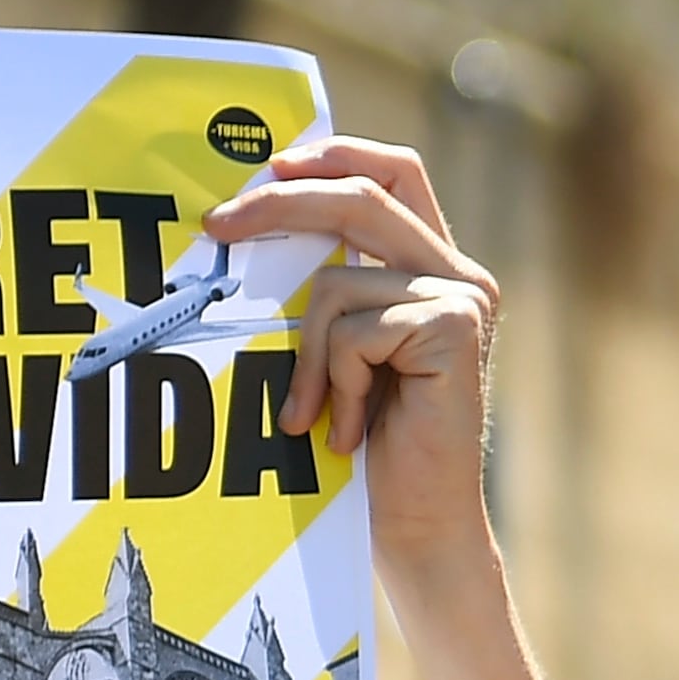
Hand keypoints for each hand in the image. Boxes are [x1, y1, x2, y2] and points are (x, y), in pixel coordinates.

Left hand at [209, 139, 501, 575]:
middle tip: (216, 227)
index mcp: (435, 267)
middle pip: (359, 198)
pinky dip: (333, 383)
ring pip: (337, 282)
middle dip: (278, 204)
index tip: (272, 165)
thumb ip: (328, 288)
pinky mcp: (455, 327)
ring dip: (305, 356)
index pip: (396, 172)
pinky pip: (352, 329)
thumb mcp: (340, 351)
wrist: (417, 525)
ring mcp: (462, 298)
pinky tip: (350, 431)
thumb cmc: (371, 447)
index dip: (335, 153)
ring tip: (313, 414)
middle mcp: (458, 274)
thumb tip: (251, 223)